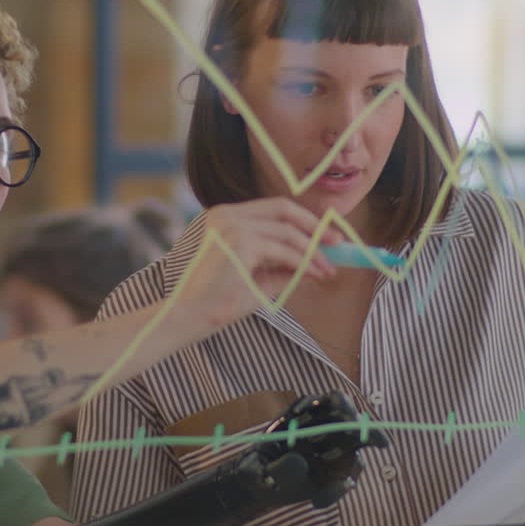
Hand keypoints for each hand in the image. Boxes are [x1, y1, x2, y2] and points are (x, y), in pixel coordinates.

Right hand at [175, 198, 340, 329]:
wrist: (187, 316)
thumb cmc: (215, 301)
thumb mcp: (255, 279)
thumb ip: (282, 267)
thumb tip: (315, 263)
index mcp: (222, 217)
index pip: (271, 208)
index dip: (301, 218)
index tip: (323, 232)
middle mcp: (225, 214)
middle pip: (282, 208)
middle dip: (314, 225)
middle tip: (337, 242)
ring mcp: (231, 225)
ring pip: (287, 231)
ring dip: (313, 251)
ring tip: (328, 270)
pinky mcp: (240, 241)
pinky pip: (284, 249)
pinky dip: (305, 261)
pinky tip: (316, 273)